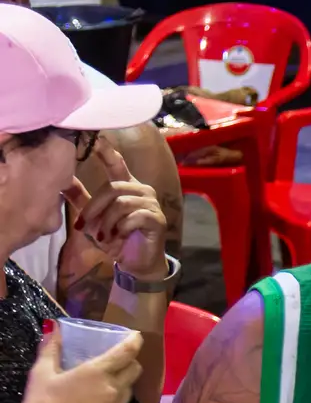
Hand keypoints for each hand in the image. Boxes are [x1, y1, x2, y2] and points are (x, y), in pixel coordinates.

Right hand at [15, 323, 143, 402]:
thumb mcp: (41, 374)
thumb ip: (51, 349)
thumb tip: (53, 327)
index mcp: (99, 372)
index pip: (128, 351)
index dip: (135, 341)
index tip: (136, 336)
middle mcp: (115, 389)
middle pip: (135, 370)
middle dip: (130, 363)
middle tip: (118, 363)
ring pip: (129, 392)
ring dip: (122, 386)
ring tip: (104, 388)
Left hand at [65, 139, 166, 278]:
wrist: (136, 262)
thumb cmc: (115, 237)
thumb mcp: (92, 218)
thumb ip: (80, 199)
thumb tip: (61, 180)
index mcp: (126, 187)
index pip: (117, 164)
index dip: (107, 151)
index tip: (97, 140)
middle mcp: (142, 191)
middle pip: (113, 187)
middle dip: (94, 208)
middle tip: (83, 226)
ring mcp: (151, 204)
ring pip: (121, 203)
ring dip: (106, 223)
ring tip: (103, 236)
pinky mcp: (156, 219)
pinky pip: (133, 218)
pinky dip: (119, 229)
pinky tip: (117, 237)